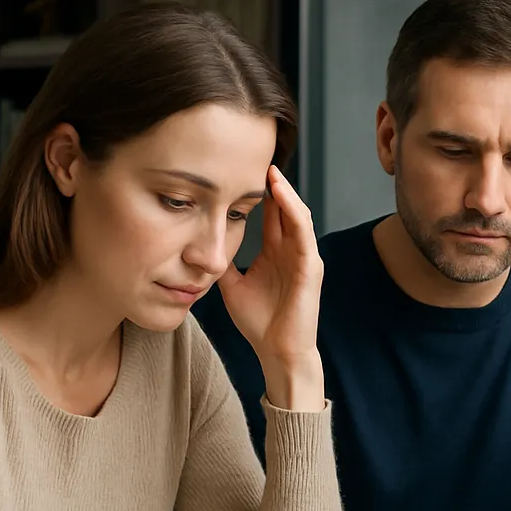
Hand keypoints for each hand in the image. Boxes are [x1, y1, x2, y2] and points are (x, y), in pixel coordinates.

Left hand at [217, 165, 324, 410]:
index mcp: (276, 253)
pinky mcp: (311, 266)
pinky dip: (293, 210)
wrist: (277, 352)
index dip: (257, 191)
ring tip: (270, 170)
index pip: (269, 214)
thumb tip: (199, 246)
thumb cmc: (260, 324)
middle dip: (273, 183)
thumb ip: (222, 264)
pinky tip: (280, 193)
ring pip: (297, 213)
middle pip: (284, 207)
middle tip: (255, 158)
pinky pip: (304, 231)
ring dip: (285, 191)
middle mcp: (292, 251)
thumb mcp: (231, 286)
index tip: (237, 169)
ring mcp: (304, 257)